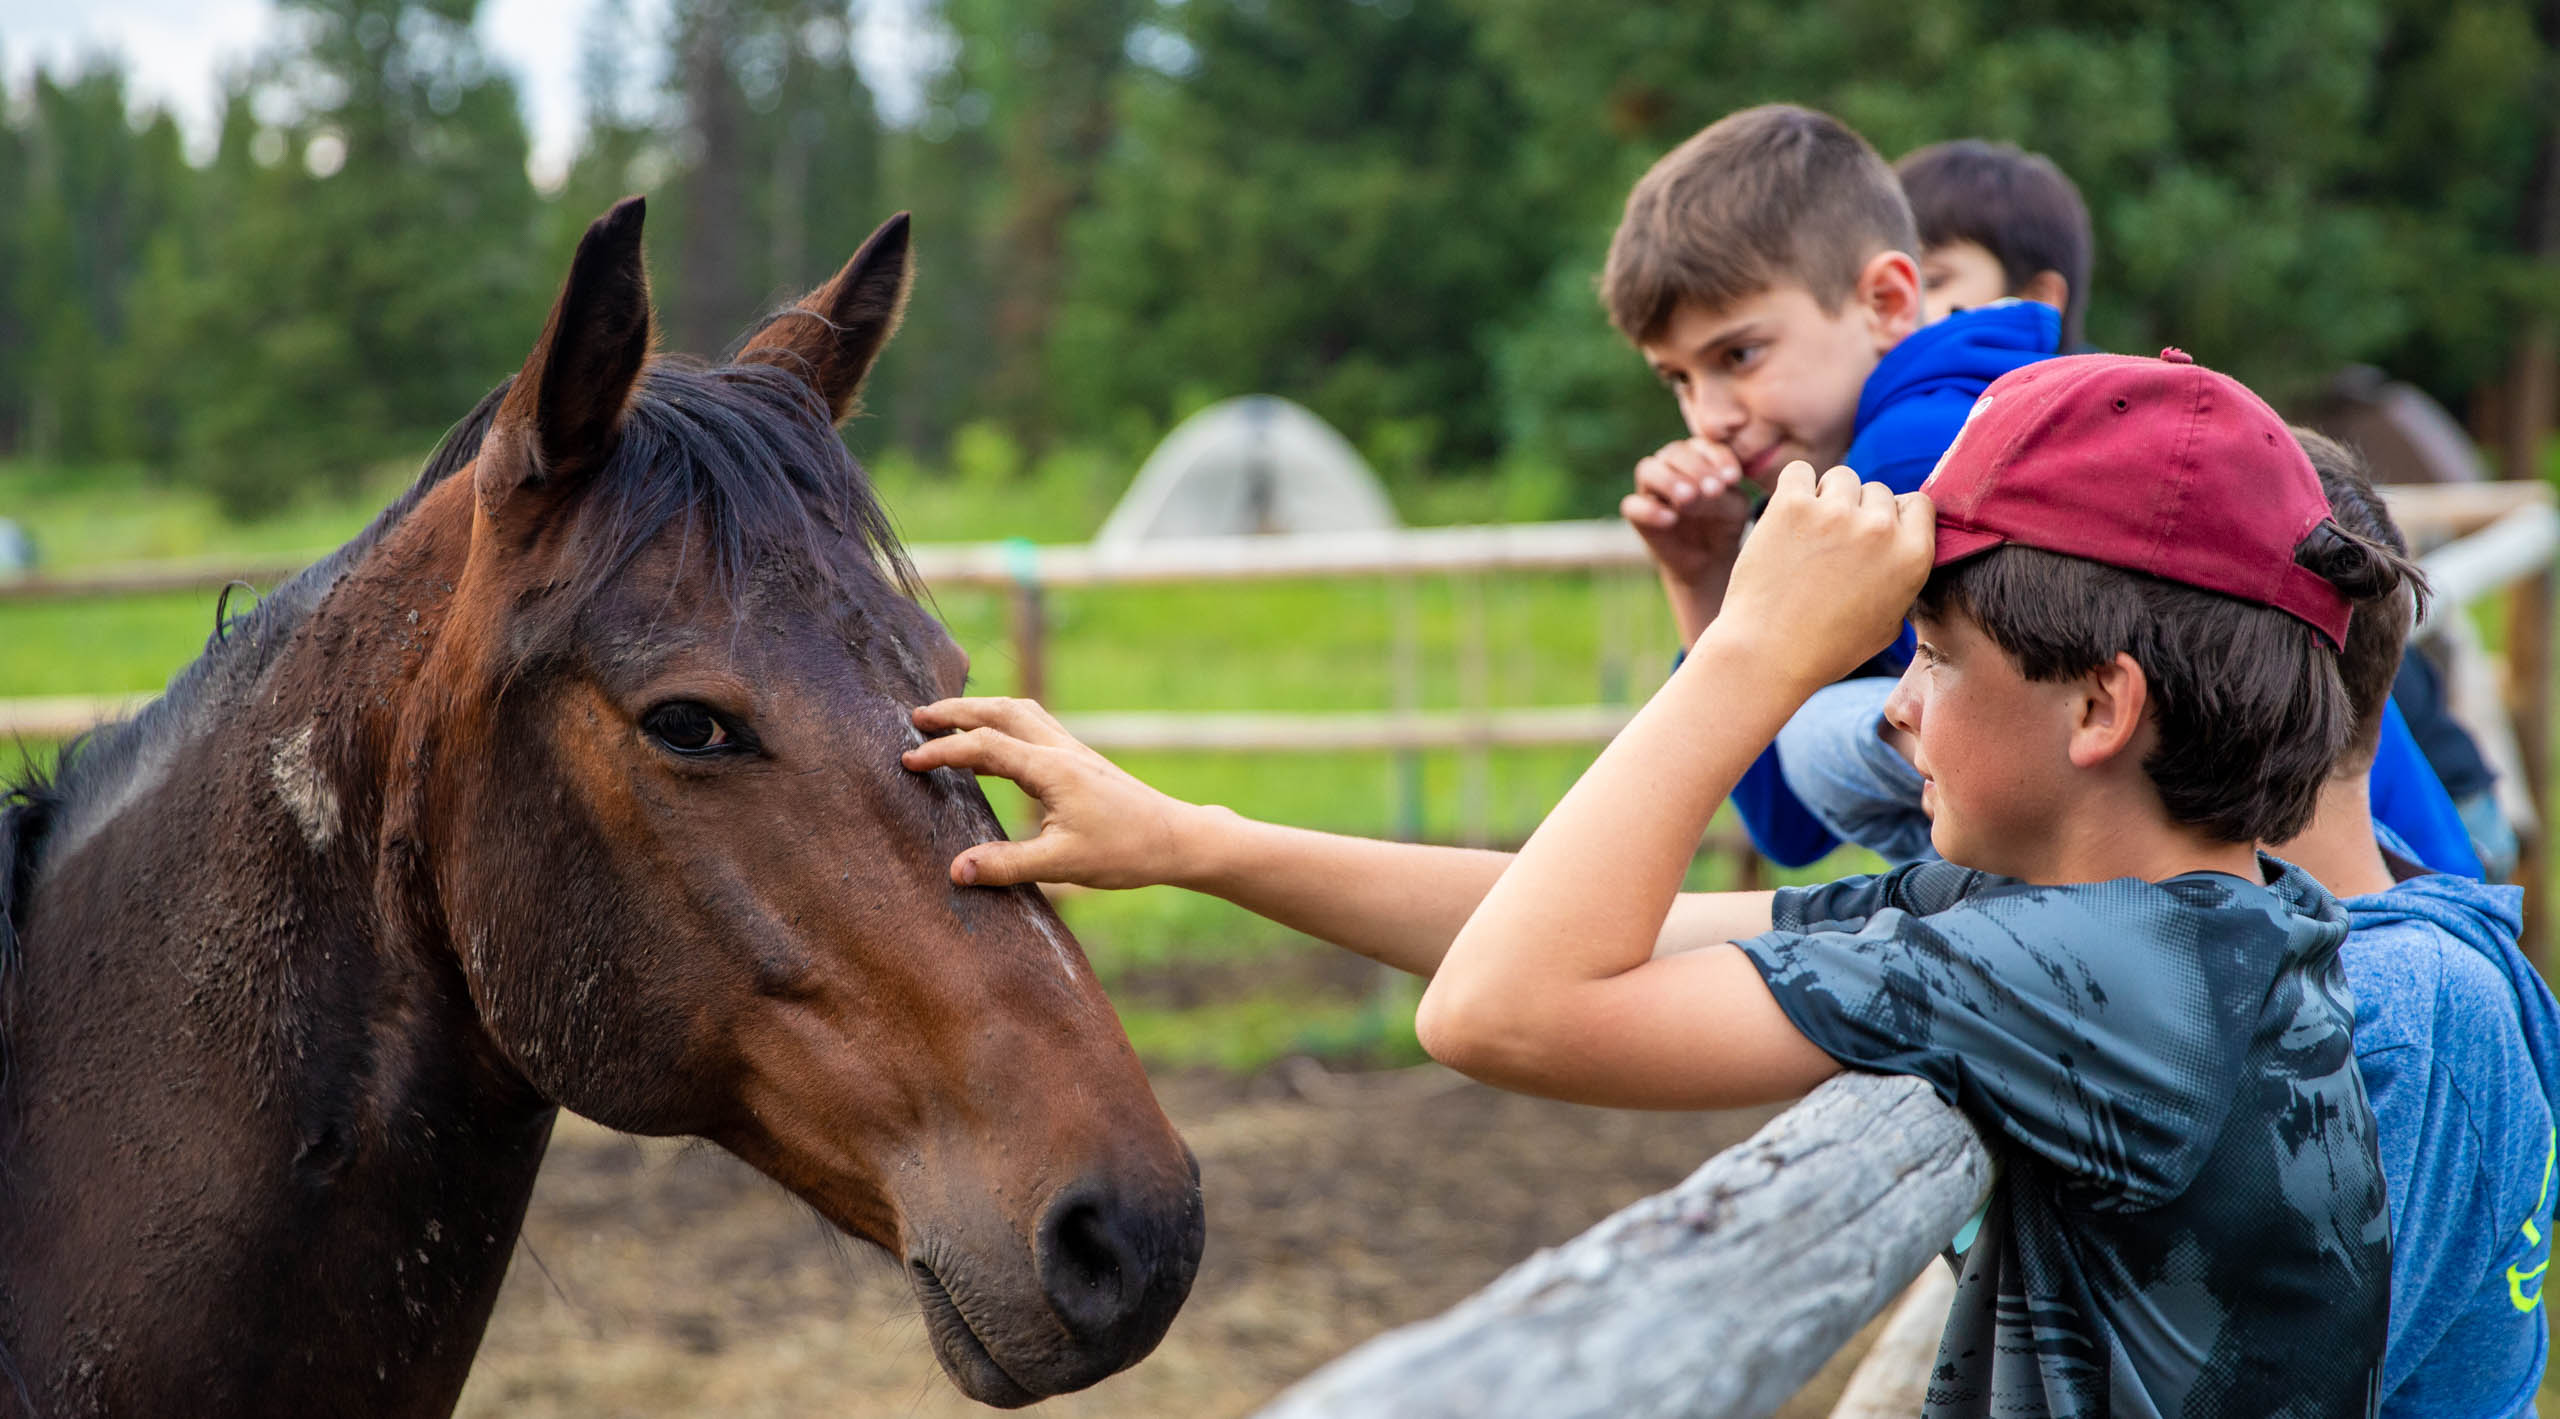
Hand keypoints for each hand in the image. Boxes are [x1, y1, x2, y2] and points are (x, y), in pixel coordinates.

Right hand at [901, 697, 1207, 888]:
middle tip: (916, 717)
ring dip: (981, 710)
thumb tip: (956, 870)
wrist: (1177, 837)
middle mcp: (1061, 749)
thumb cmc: (1125, 851)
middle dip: (955, 711)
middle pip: (1000, 711)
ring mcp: (1073, 750)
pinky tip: (991, 748)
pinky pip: (1034, 727)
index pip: (985, 746)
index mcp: (1052, 768)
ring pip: (1019, 712)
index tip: (908, 759)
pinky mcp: (1080, 760)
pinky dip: (1003, 724)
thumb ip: (1007, 865)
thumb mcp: (1063, 864)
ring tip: (946, 719)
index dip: (942, 751)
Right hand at [1622, 438, 1751, 588]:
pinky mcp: (1637, 515)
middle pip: (1673, 452)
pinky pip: (1632, 506)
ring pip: (1647, 469)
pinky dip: (1649, 510)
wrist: (1708, 559)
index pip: (1702, 445)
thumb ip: (1718, 494)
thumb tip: (1698, 491)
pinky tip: (1671, 519)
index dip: (1718, 458)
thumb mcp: (1732, 508)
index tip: (1733, 478)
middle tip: (1714, 489)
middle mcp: (1670, 465)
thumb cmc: (1723, 523)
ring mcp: (1650, 489)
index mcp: (1697, 456)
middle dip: (1695, 468)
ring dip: (1668, 480)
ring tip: (1688, 497)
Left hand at [1707, 462, 1932, 689]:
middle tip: (1831, 546)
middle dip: (1857, 512)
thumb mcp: (1889, 624)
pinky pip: (1799, 471)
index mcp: (1913, 555)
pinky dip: (1793, 486)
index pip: (1918, 503)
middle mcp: (1880, 528)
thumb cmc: (1826, 649)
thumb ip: (1902, 579)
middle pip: (1877, 490)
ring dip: (1826, 497)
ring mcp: (1836, 512)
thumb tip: (1901, 549)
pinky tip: (1786, 516)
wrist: (1768, 654)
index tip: (1872, 534)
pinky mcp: (1792, 505)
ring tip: (1807, 536)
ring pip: (1841, 477)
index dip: (1894, 516)